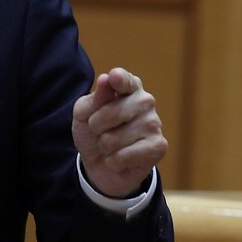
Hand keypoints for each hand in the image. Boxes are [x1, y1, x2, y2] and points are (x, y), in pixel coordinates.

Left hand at [71, 67, 167, 197]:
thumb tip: (106, 79)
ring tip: (110, 146)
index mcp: (128, 87)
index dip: (119, 79)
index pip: (123, 80)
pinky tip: (120, 159)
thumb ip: (94, 98)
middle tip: (99, 130)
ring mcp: (154, 123)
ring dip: (104, 146)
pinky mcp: (158, 146)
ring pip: (113, 139)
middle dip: (96, 126)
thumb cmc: (93, 132)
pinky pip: (122, 156)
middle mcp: (145, 101)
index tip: (114, 77)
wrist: (99, 164)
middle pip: (112, 112)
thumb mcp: (83, 114)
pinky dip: (113, 161)